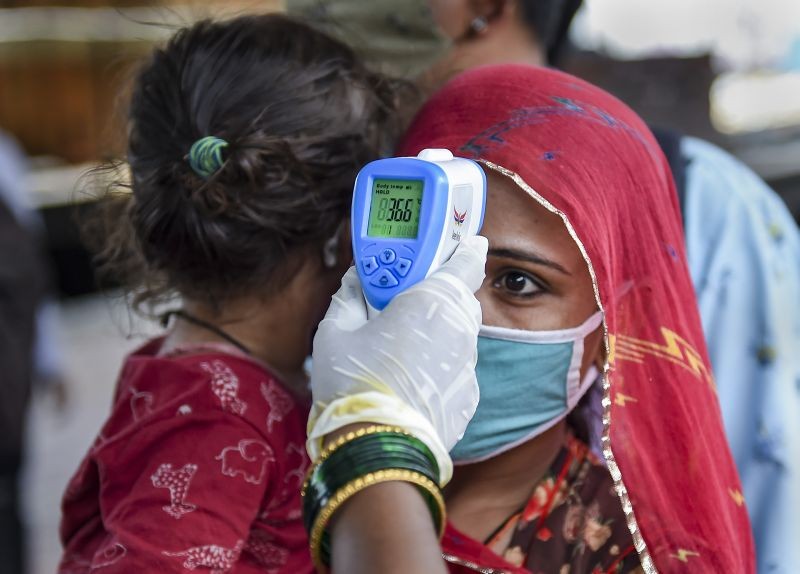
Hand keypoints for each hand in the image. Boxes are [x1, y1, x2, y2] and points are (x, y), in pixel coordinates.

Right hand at [308, 236, 486, 483]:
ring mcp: (468, 365)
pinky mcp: (467, 396)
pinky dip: (438, 365)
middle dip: (436, 292)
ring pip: (457, 333)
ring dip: (435, 331)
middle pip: (459, 295)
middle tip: (403, 299)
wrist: (376, 449)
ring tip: (398, 346)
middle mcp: (459, 328)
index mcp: (433, 300)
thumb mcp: (334, 332)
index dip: (461, 246)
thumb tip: (355, 282)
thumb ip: (348, 298)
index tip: (453, 241)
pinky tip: (408, 380)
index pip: (467, 257)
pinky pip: (455, 367)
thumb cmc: (354, 383)